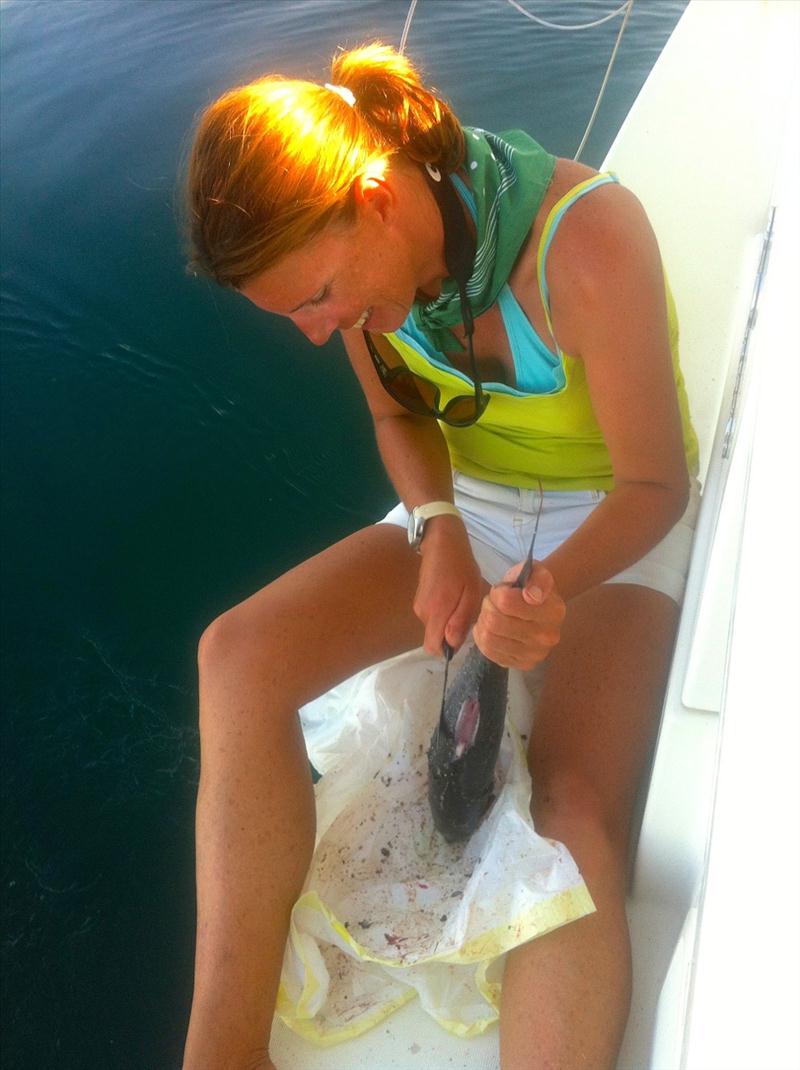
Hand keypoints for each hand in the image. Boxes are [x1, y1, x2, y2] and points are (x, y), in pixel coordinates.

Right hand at [412, 515, 483, 655]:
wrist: (441, 541)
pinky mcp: (419, 599)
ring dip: (448, 620)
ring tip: (461, 600)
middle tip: (466, 612)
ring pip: (434, 626)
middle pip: (435, 637)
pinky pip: (432, 615)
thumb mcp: (470, 592)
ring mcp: (418, 606)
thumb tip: (452, 644)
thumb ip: (461, 619)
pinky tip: (453, 594)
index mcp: (436, 612)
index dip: (447, 648)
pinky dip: (443, 611)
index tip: (461, 635)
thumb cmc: (460, 566)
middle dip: (450, 632)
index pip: (433, 647)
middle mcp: (423, 613)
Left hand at [472, 560, 565, 669]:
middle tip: (494, 602)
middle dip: (488, 607)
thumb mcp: (535, 571)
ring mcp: (536, 654)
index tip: (502, 590)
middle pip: (494, 622)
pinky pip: (489, 652)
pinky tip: (491, 629)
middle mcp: (548, 637)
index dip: (497, 593)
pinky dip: (483, 637)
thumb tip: (532, 595)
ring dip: (483, 622)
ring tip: (492, 614)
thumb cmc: (532, 586)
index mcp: (553, 611)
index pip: (506, 602)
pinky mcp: (523, 665)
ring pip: (489, 638)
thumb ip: (536, 578)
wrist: (538, 606)